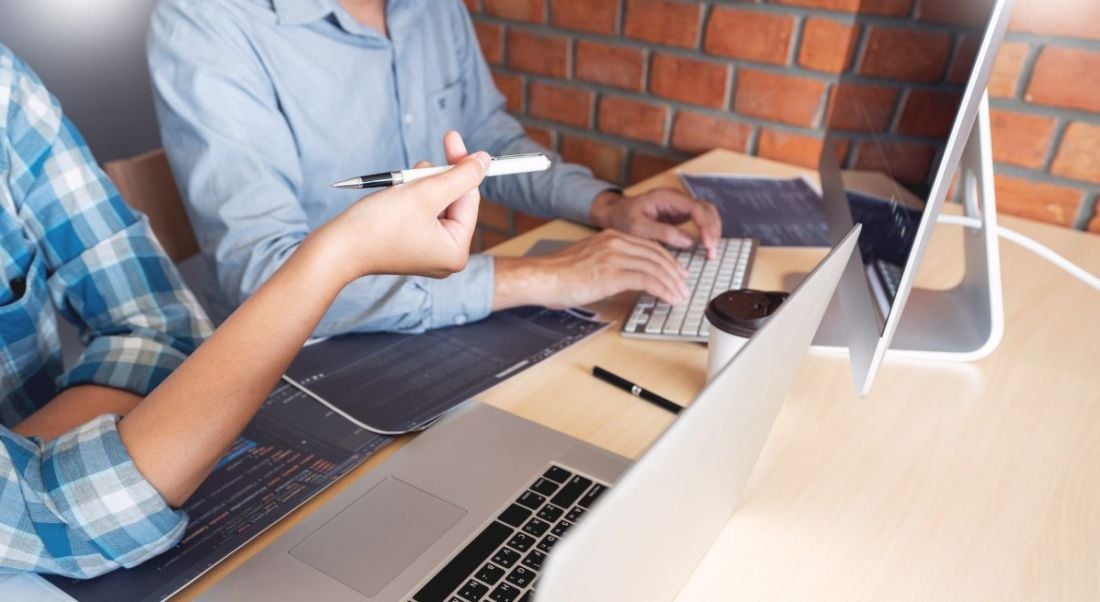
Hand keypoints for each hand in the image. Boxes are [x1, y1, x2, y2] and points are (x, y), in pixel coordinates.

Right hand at [316, 131, 488, 281]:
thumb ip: (459, 176)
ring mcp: (427, 251)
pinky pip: (421, 213)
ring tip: (399, 187)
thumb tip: (485, 160)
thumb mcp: (424, 193)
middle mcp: (446, 256)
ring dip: (419, 186)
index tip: (453, 138)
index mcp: (455, 252)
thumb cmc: (377, 225)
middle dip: (434, 179)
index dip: (460, 168)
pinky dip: (410, 198)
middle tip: (416, 167)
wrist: (335, 249)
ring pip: (435, 203)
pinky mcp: (410, 244)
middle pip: (454, 201)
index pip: (469, 198)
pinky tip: (394, 196)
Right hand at [493, 229, 689, 309]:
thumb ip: (610, 263)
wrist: (544, 277)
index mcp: (611, 237)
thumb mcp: (590, 261)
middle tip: (684, 286)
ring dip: (672, 283)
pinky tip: (669, 298)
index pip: (649, 246)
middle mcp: (616, 242)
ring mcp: (615, 256)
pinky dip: (662, 289)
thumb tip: (627, 278)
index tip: (677, 272)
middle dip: (674, 272)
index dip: (667, 260)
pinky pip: (647, 279)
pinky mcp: (613, 273)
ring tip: (680, 295)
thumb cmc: (560, 274)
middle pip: (657, 255)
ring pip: (655, 267)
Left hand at [590, 188, 721, 258]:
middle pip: (707, 209)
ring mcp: (679, 205)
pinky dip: (706, 232)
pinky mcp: (680, 214)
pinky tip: (706, 246)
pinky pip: (700, 220)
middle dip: (713, 230)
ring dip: (713, 231)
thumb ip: (662, 233)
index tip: (708, 244)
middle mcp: (676, 198)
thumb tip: (688, 241)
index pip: (696, 208)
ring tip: (711, 252)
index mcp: (666, 197)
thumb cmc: (622, 219)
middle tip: (712, 252)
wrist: (614, 214)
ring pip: (707, 214)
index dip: (706, 226)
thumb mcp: (637, 228)